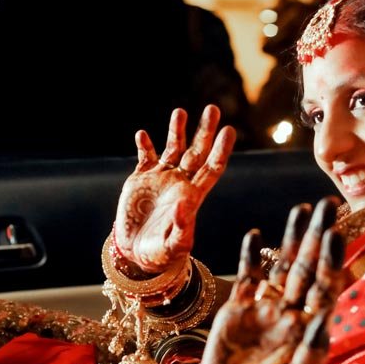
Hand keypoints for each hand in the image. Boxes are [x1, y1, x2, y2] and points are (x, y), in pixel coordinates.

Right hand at [114, 106, 234, 273]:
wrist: (136, 254)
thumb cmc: (160, 253)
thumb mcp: (174, 245)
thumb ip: (182, 227)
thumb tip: (184, 204)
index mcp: (194, 195)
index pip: (213, 168)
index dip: (221, 150)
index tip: (229, 131)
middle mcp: (181, 182)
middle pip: (197, 151)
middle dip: (205, 131)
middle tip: (213, 109)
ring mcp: (161, 178)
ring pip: (172, 148)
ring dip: (176, 130)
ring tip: (180, 112)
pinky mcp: (141, 179)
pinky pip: (144, 157)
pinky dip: (144, 145)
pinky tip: (142, 134)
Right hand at [193, 198, 345, 363]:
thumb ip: (309, 352)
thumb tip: (323, 319)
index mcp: (310, 328)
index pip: (325, 285)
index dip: (331, 258)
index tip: (336, 231)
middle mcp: (292, 314)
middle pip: (308, 268)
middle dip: (317, 236)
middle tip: (328, 204)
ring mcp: (266, 311)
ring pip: (282, 266)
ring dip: (291, 239)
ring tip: (301, 209)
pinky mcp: (238, 312)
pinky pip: (248, 278)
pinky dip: (251, 257)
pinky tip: (256, 236)